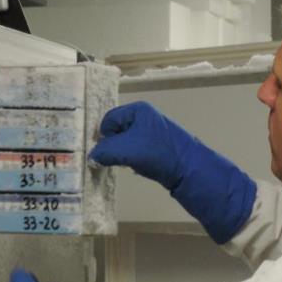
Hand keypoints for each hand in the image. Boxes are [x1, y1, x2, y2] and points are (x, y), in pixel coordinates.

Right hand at [90, 101, 257, 244]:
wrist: (190, 171)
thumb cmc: (157, 154)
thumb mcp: (126, 150)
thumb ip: (104, 151)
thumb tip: (91, 157)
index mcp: (137, 110)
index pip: (107, 120)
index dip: (102, 137)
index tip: (101, 154)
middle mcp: (144, 117)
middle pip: (116, 131)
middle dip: (112, 146)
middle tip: (110, 161)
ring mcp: (152, 132)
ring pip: (125, 143)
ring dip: (122, 155)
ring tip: (126, 165)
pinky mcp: (157, 147)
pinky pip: (135, 151)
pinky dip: (133, 160)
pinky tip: (138, 168)